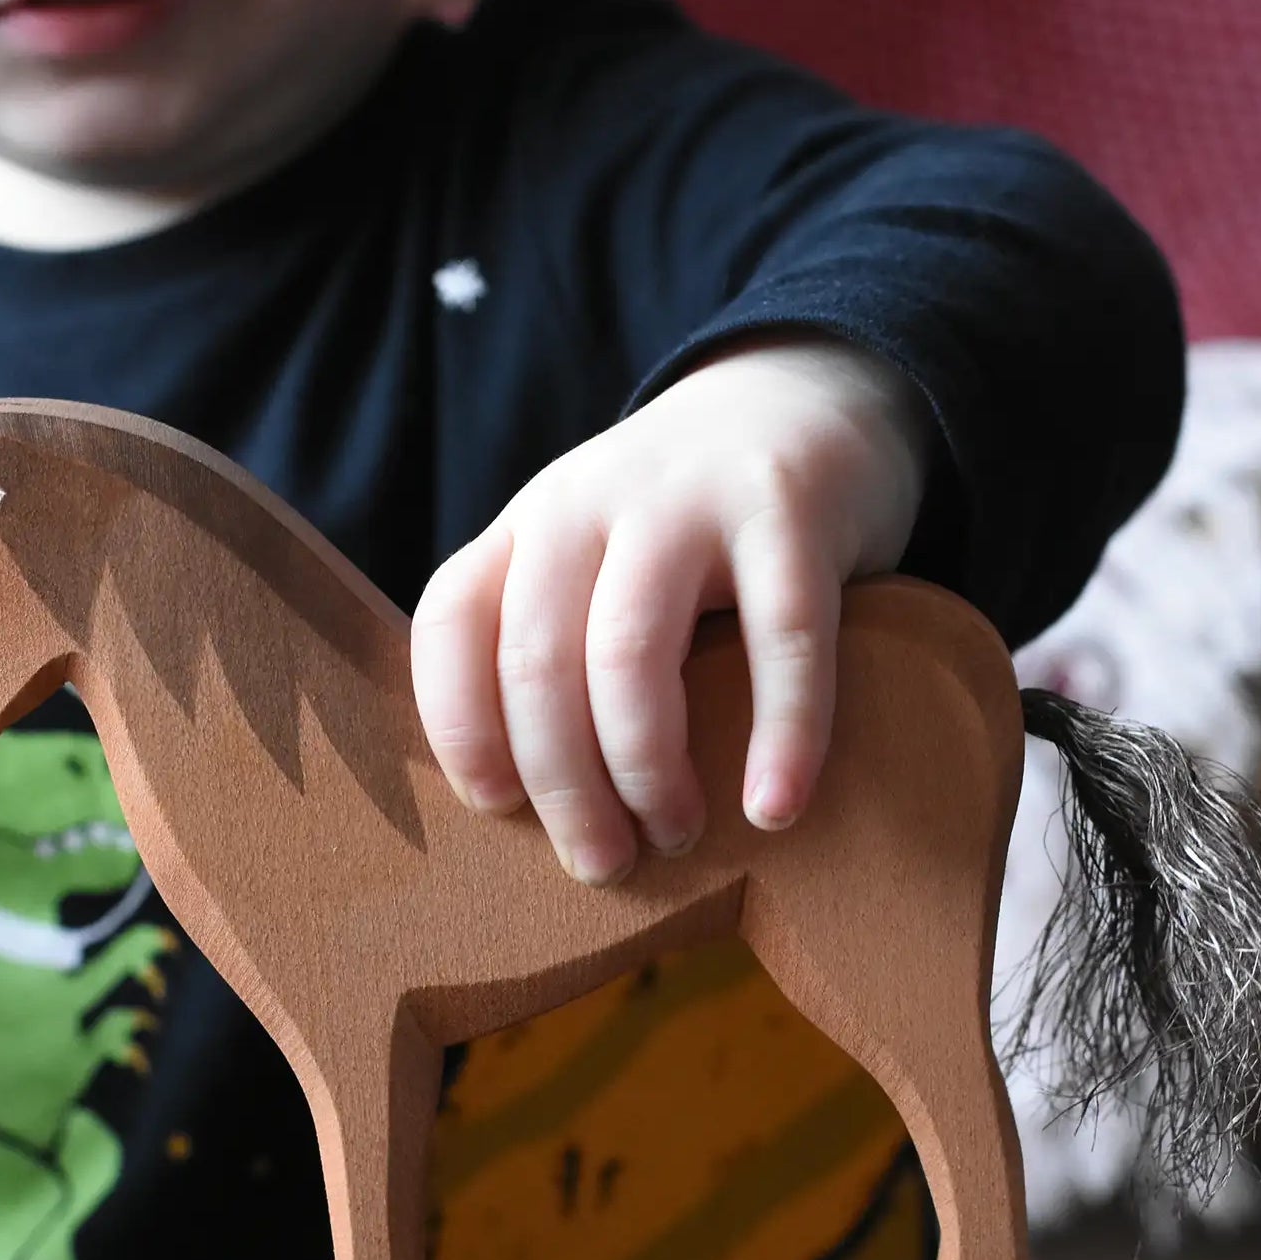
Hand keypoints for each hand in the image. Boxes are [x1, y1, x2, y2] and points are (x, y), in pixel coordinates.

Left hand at [411, 338, 931, 882]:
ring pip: (628, 655)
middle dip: (562, 787)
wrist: (809, 394)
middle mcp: (586, 503)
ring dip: (645, 772)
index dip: (460, 729)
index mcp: (527, 526)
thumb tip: (523, 808)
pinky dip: (781, 736)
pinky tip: (774, 809)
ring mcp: (686, 500)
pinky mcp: (789, 511)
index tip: (499, 811)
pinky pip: (781, 641)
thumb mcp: (589, 556)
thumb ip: (548, 640)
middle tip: (601, 864)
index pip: (451, 623)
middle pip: (536, 663)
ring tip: (676, 836)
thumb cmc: (684, 527)